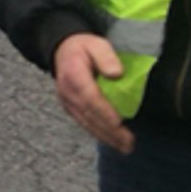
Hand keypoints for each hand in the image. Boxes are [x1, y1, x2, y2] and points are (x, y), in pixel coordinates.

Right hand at [54, 33, 133, 152]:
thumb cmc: (84, 47)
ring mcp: (66, 101)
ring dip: (105, 136)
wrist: (62, 50)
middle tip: (129, 143)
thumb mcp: (97, 44)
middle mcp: (67, 90)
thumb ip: (106, 57)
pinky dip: (98, 133)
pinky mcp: (69, 107)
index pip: (89, 96)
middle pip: (88, 114)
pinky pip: (83, 122)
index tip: (119, 122)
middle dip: (109, 130)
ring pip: (86, 122)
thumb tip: (116, 74)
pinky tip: (112, 141)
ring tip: (125, 147)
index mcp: (73, 74)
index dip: (103, 110)